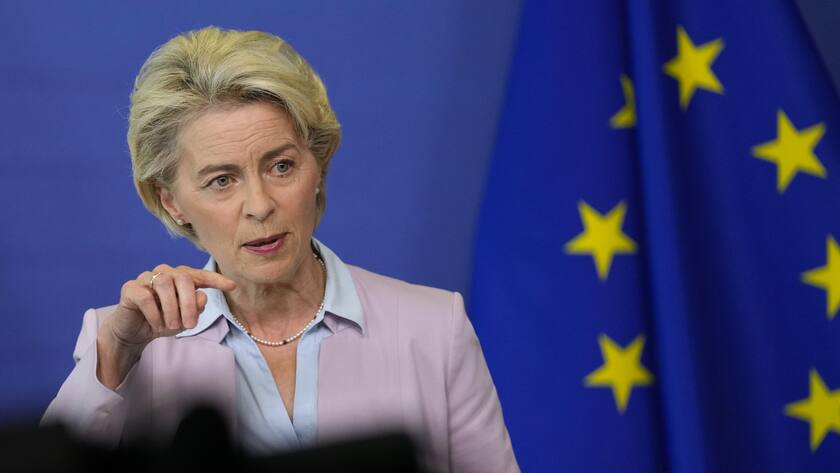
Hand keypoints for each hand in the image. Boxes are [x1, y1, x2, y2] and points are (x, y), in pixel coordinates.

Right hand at [96, 264, 236, 388]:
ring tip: (172, 326)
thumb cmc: (164, 320)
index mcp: (181, 278)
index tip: (233, 286)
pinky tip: (157, 325)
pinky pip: (145, 296)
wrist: (135, 332)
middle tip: (190, 326)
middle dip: (189, 304)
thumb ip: (196, 307)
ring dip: (171, 308)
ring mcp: (146, 278)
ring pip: (164, 283)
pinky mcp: (130, 288)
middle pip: (183, 278)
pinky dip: (154, 313)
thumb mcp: (185, 318)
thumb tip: (203, 296)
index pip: (200, 274)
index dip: (217, 279)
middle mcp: (165, 273)